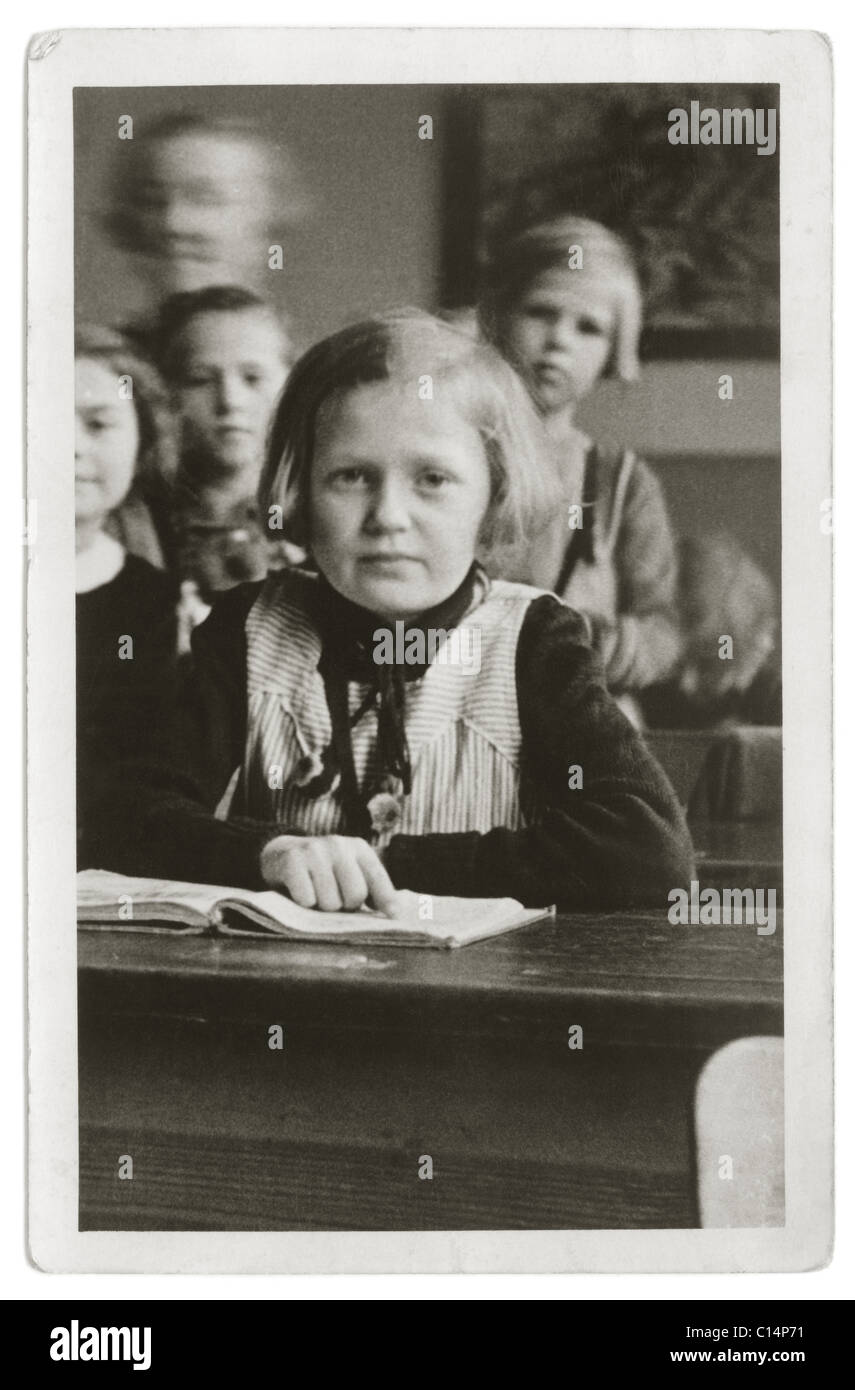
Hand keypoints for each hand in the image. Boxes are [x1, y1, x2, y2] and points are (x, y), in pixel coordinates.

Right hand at [259, 834, 399, 915]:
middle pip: (355, 895)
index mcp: (358, 847)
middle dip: (345, 906)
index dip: (387, 900)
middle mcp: (339, 845)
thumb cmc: (322, 871)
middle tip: (334, 898)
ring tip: (316, 893)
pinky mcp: (293, 861)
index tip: (395, 918)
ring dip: (322, 907)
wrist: (280, 853)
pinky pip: (307, 900)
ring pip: (330, 902)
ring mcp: (314, 851)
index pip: (377, 877)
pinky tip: (299, 891)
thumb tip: (395, 914)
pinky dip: (303, 903)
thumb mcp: (348, 871)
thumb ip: (370, 888)